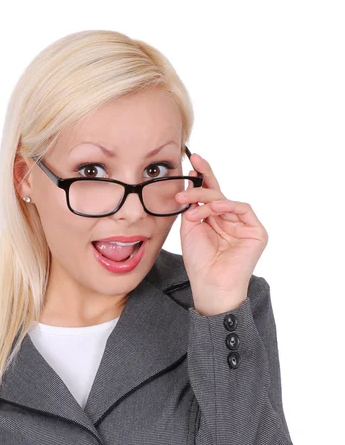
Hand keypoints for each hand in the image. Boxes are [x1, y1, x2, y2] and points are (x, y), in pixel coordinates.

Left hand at [176, 153, 268, 312]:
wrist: (210, 285)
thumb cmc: (199, 262)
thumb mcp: (190, 229)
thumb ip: (193, 207)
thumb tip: (192, 184)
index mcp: (215, 220)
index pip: (209, 194)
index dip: (202, 176)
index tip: (191, 160)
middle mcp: (230, 220)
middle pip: (218, 193)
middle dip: (203, 180)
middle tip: (189, 173)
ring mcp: (244, 225)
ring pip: (225, 200)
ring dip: (206, 199)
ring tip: (190, 204)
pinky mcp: (256, 232)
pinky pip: (242, 209)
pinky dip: (226, 205)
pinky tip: (212, 209)